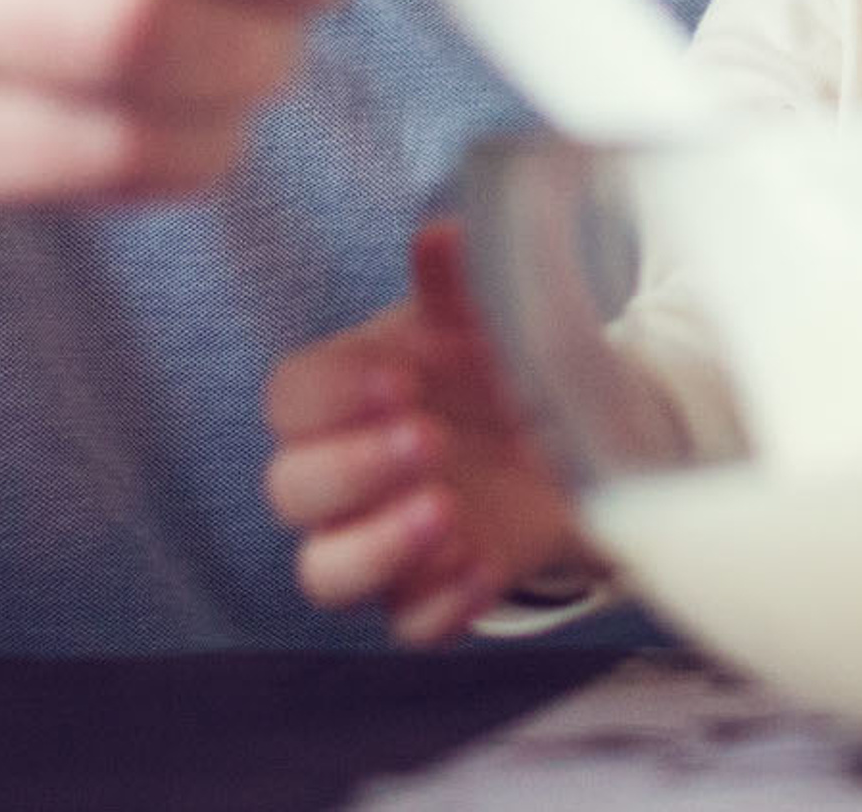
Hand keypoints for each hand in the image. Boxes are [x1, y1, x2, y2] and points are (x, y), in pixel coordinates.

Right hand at [265, 220, 592, 644]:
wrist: (571, 429)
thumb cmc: (499, 361)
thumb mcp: (485, 315)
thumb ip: (455, 281)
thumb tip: (442, 235)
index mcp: (349, 391)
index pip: (290, 400)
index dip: (331, 395)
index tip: (398, 378)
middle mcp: (347, 473)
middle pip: (291, 490)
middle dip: (352, 470)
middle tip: (429, 439)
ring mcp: (381, 539)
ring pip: (323, 573)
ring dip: (376, 548)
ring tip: (448, 513)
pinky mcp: (428, 593)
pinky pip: (403, 625)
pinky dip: (437, 604)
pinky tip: (482, 563)